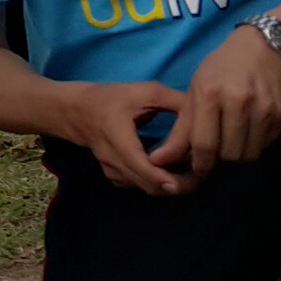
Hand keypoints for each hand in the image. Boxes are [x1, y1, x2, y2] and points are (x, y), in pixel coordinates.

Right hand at [65, 79, 191, 194]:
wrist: (74, 110)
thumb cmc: (109, 98)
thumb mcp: (144, 91)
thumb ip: (175, 101)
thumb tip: (206, 113)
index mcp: (119, 139)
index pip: (145, 169)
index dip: (170, 178)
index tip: (196, 175)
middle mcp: (114, 162)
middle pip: (150, 186)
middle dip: (179, 185)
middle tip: (202, 174)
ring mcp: (112, 172)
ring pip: (147, 189)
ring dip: (169, 184)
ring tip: (190, 171)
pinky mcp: (115, 176)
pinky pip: (139, 186)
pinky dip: (156, 183)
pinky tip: (169, 171)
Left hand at [153, 27, 280, 179]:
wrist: (261, 50)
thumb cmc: (220, 70)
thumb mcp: (194, 92)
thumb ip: (181, 129)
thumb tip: (160, 160)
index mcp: (210, 93)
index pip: (204, 144)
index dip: (199, 163)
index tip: (197, 168)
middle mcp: (239, 100)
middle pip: (228, 154)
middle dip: (218, 158)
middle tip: (215, 147)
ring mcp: (263, 107)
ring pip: (249, 154)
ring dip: (237, 154)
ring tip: (230, 139)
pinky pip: (265, 146)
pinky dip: (254, 145)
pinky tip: (247, 130)